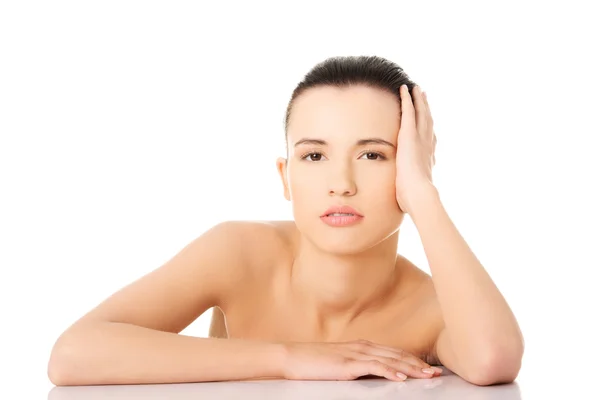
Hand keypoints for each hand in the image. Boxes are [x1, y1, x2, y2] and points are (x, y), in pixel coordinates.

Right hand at [281, 339, 442, 380]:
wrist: (293, 357)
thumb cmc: (314, 362)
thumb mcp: (341, 362)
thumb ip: (358, 365)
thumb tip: (374, 374)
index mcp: (362, 346)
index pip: (394, 352)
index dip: (413, 360)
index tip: (429, 367)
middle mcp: (363, 347)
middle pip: (397, 355)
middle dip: (419, 364)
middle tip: (437, 373)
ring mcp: (356, 354)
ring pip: (390, 360)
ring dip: (411, 368)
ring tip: (427, 376)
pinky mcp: (348, 364)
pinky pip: (373, 367)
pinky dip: (389, 371)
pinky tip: (400, 377)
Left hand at [395, 84, 437, 213]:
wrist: (419, 194)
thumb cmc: (414, 199)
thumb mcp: (412, 193)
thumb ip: (410, 191)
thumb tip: (407, 201)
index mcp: (427, 158)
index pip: (428, 140)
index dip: (428, 129)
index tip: (428, 121)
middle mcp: (427, 145)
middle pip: (428, 122)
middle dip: (426, 109)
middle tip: (425, 97)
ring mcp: (420, 139)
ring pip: (421, 114)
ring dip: (419, 100)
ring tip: (417, 89)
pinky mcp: (410, 134)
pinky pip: (409, 111)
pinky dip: (408, 99)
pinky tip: (405, 89)